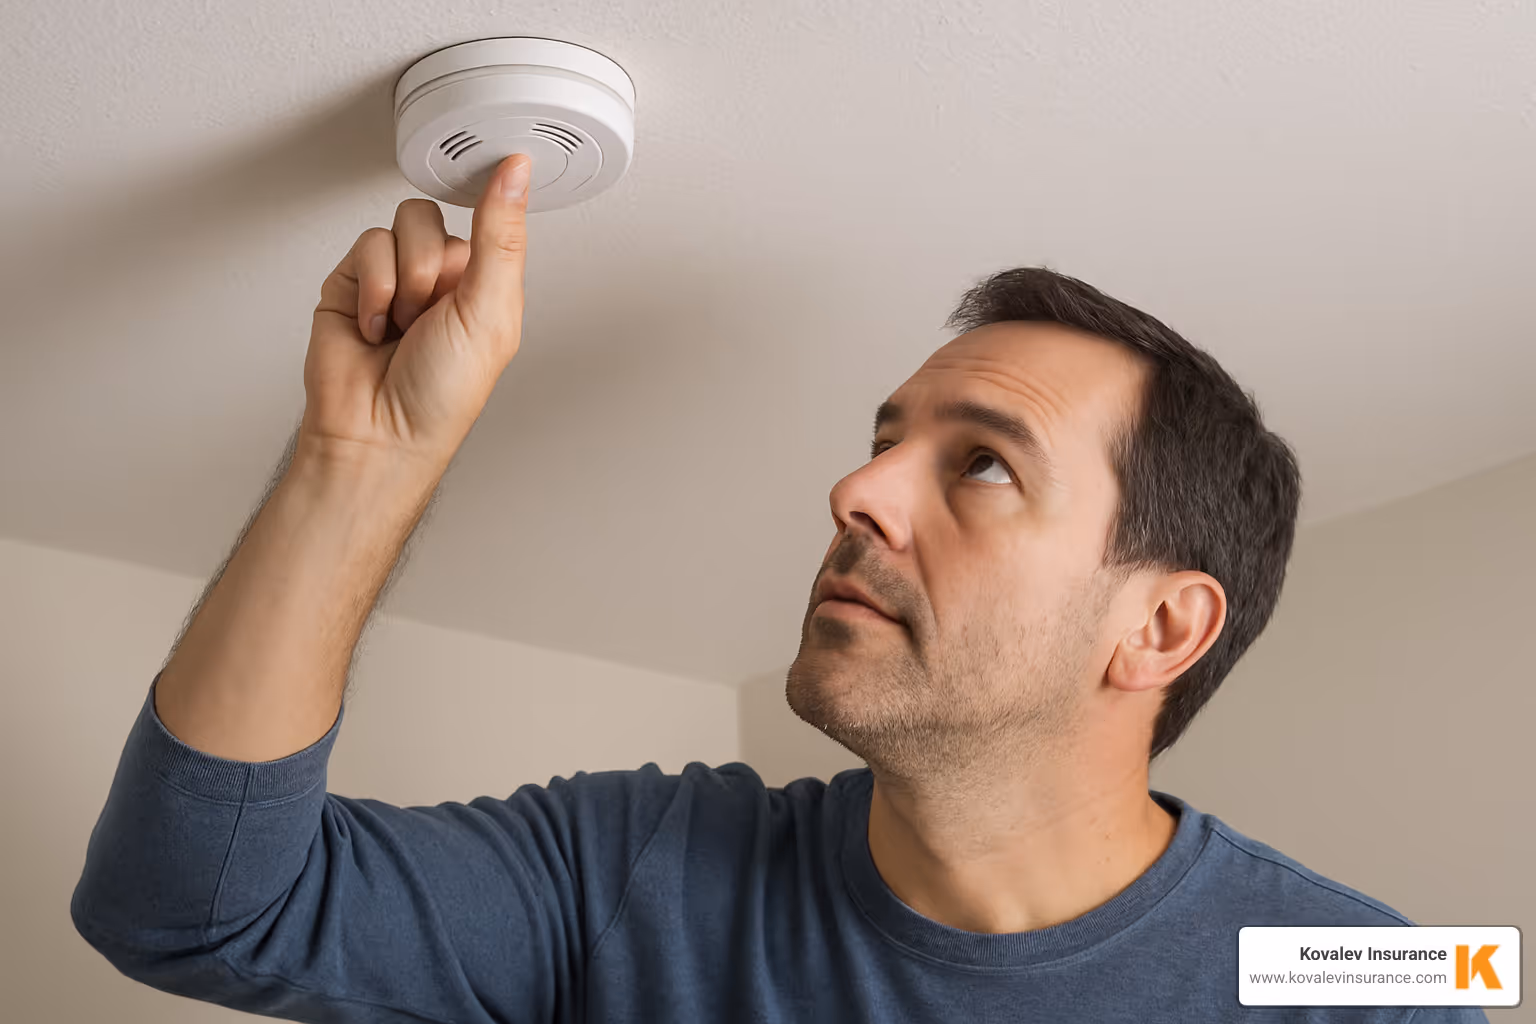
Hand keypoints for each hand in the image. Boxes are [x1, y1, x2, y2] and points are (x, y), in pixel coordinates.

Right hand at [300, 153, 532, 470]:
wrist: (379, 431)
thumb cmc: (443, 394)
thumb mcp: (490, 308)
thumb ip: (501, 234)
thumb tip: (518, 170)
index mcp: (485, 284)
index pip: (485, 218)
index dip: (482, 211)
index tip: (483, 198)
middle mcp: (441, 279)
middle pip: (432, 218)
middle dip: (430, 268)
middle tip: (431, 313)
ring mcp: (394, 279)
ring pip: (396, 228)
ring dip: (402, 281)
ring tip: (403, 326)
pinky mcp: (353, 284)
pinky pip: (363, 248)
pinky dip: (372, 291)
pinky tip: (377, 329)